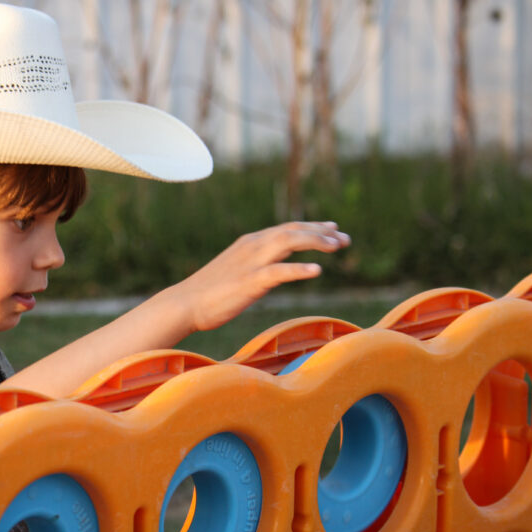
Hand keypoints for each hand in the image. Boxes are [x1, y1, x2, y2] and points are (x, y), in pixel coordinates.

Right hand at [170, 221, 349, 332]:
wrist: (185, 304)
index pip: (287, 228)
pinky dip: (299, 269)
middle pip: (293, 230)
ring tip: (337, 247)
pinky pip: (279, 271)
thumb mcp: (239, 271)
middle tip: (345, 239)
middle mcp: (253, 246)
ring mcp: (251, 262)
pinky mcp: (249, 281)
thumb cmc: (210, 292)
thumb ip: (260, 264)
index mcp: (251, 243)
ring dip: (315, 242)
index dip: (313, 228)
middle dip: (321, 233)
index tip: (334, 230)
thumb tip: (278, 266)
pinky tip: (317, 271)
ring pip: (288, 241)